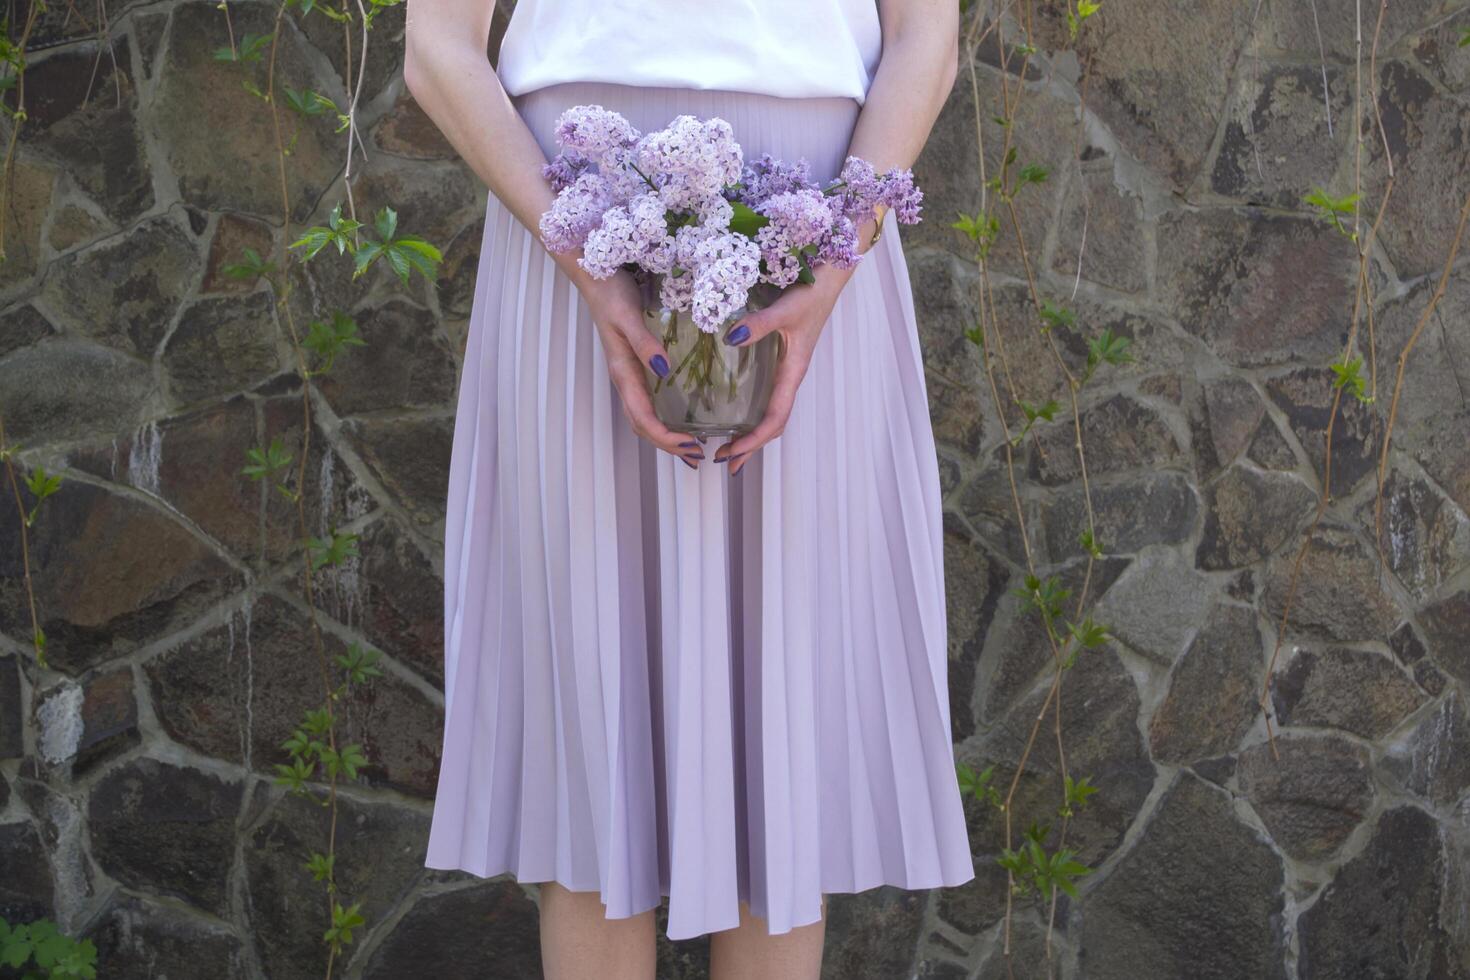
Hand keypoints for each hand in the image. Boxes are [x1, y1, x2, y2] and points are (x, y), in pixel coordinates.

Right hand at [559, 257, 704, 467]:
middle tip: (697, 456)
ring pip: (644, 416)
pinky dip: (664, 418)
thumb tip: (664, 371)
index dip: (665, 437)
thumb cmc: (612, 294)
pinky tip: (682, 418)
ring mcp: (629, 374)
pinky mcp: (635, 365)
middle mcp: (625, 378)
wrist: (596, 276)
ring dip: (666, 437)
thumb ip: (644, 343)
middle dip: (668, 445)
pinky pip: (649, 401)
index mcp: (622, 372)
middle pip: (643, 425)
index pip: (642, 418)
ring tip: (691, 448)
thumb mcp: (628, 316)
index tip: (690, 446)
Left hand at [712, 260, 858, 475]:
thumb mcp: (786, 308)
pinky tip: (736, 413)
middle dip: (750, 447)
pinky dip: (752, 413)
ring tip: (728, 449)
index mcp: (793, 372)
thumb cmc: (811, 293)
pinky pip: (767, 396)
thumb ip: (760, 323)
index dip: (753, 440)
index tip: (730, 452)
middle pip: (773, 424)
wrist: (829, 277)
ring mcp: (786, 370)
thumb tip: (730, 338)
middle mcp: (789, 377)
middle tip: (723, 461)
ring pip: (771, 413)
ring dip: (751, 434)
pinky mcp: (781, 360)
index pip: (774, 418)